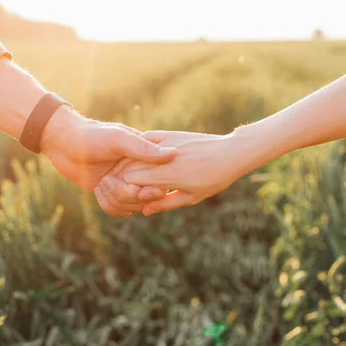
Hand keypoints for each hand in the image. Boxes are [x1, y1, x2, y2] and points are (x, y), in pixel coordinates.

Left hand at [39, 107, 174, 215]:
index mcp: (145, 157)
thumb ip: (144, 149)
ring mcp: (124, 183)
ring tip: (100, 185)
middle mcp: (138, 172)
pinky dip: (110, 207)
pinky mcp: (112, 191)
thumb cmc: (92, 135)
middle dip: (126, 197)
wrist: (64, 142)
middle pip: (146, 200)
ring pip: (133, 208)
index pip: (160, 183)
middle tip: (106, 181)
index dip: (149, 191)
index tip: (135, 190)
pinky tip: (98, 193)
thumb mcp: (119, 139)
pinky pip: (120, 211)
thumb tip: (173, 154)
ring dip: (115, 202)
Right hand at [102, 130, 244, 214]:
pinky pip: (146, 139)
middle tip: (114, 185)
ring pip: (135, 152)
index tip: (120, 195)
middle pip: (128, 167)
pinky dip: (137, 148)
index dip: (122, 189)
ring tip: (122, 172)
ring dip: (125, 162)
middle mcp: (161, 159)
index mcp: (165, 177)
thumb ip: (165, 204)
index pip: (130, 182)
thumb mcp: (190, 197)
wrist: (231, 152)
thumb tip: (144, 211)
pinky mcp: (169, 134)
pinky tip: (133, 154)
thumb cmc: (213, 179)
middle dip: (119, 177)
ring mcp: (165, 144)